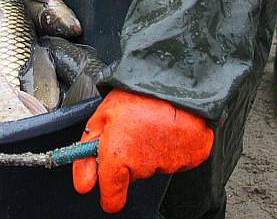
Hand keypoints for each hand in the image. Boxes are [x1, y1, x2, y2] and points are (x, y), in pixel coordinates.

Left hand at [73, 88, 213, 213]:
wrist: (177, 79)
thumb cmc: (138, 92)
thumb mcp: (102, 114)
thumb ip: (88, 150)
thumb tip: (83, 183)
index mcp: (119, 156)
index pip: (112, 197)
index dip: (109, 193)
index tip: (110, 189)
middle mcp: (144, 165)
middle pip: (133, 174)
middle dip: (131, 158)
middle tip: (134, 129)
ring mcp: (171, 163)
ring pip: (155, 165)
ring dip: (152, 149)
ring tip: (152, 122)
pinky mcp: (193, 156)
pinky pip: (178, 158)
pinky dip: (174, 146)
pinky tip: (169, 127)